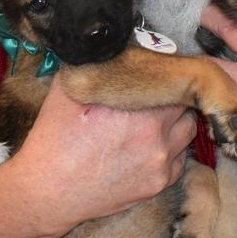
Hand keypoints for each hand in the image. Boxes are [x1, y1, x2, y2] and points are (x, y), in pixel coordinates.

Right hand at [0, 76, 196, 237]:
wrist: (48, 191)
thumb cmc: (56, 138)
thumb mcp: (70, 89)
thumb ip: (98, 66)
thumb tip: (111, 46)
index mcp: (139, 107)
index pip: (177, 81)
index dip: (172, 74)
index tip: (165, 72)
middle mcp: (156, 134)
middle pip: (187, 105)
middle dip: (175, 97)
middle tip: (159, 95)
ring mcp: (160, 162)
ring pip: (188, 131)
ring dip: (177, 122)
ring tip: (156, 119)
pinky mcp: (158, 184)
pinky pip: (180, 160)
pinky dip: (171, 150)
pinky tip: (150, 146)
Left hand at [199, 5, 236, 188]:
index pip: (225, 28)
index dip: (214, 18)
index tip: (211, 16)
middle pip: (203, 63)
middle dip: (199, 55)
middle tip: (203, 53)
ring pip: (209, 98)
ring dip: (212, 90)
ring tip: (216, 88)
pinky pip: (225, 130)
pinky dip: (228, 122)